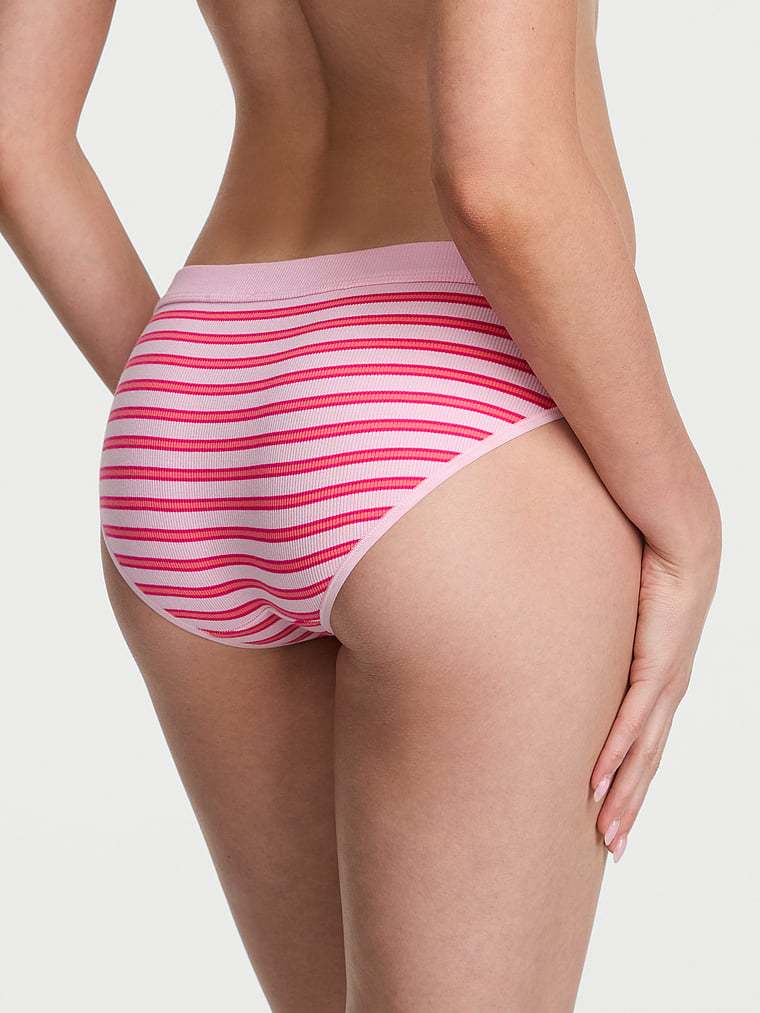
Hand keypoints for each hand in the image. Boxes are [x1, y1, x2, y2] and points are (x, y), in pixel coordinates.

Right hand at [590, 535, 720, 861]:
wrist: (683, 543)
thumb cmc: (650, 574)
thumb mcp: (621, 619)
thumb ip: (600, 641)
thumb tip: (567, 646)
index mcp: (663, 685)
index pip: (646, 748)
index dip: (631, 786)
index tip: (614, 818)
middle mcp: (668, 693)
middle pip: (647, 764)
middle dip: (628, 808)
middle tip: (611, 848)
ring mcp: (664, 683)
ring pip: (642, 753)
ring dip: (621, 794)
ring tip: (604, 829)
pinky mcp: (654, 665)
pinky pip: (631, 718)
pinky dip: (615, 752)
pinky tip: (597, 778)